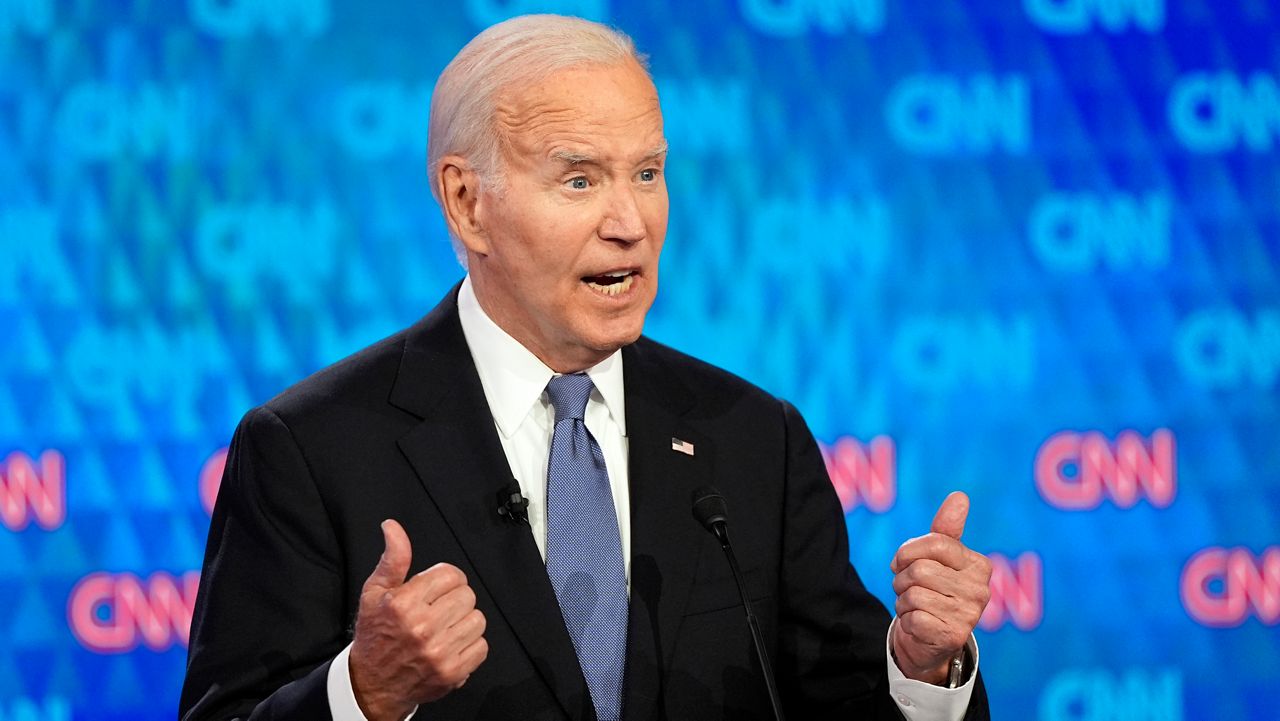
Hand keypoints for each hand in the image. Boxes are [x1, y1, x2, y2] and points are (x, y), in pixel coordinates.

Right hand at [349, 519, 488, 720]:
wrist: (372, 684)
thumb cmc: (375, 635)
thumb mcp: (375, 592)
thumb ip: (392, 558)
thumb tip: (393, 528)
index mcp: (403, 604)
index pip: (450, 574)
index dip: (446, 579)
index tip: (436, 589)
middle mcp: (422, 627)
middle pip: (467, 595)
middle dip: (454, 599)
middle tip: (438, 610)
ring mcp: (439, 652)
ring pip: (477, 619)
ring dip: (464, 622)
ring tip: (445, 627)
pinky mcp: (452, 672)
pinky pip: (482, 646)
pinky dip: (470, 645)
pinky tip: (451, 645)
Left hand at [889, 492, 991, 684]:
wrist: (929, 639)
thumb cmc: (933, 590)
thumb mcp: (938, 557)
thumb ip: (947, 529)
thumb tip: (960, 496)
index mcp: (978, 565)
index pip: (934, 543)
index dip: (908, 552)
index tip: (903, 562)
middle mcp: (980, 590)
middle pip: (920, 569)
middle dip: (902, 578)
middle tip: (909, 589)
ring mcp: (968, 615)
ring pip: (913, 592)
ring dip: (903, 599)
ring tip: (915, 606)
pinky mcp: (951, 635)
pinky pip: (912, 616)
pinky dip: (906, 619)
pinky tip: (918, 623)